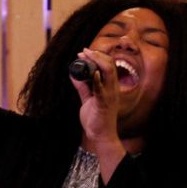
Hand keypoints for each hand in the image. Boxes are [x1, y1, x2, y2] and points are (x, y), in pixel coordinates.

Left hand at [71, 49, 128, 180]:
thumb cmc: (96, 119)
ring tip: (87, 55)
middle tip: (84, 51)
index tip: (84, 51)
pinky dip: (98, 80)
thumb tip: (74, 74)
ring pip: (109, 73)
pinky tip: (93, 73)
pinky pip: (102, 90)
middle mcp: (112, 89)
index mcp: (110, 87)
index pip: (108, 66)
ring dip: (97, 62)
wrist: (100, 136)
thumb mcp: (87, 99)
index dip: (98, 56)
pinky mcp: (104, 104)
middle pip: (110, 65)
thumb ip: (82, 87)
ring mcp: (109, 96)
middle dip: (97, 55)